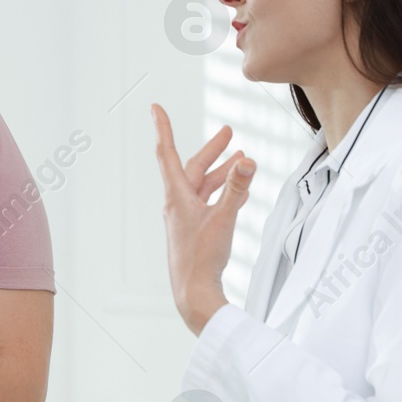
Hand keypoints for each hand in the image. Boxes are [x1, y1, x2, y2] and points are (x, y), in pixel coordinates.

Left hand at [150, 103, 254, 334]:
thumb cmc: (201, 259)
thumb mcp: (224, 219)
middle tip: (228, 132)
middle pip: (193, 168)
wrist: (193, 294)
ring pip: (203, 187)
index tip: (154, 107)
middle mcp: (177, 204)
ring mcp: (185, 218)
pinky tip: (238, 193)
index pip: (168, 153)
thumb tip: (246, 160)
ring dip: (221, 173)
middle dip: (212, 150)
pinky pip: (208, 203)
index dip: (163, 128)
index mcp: (177, 196)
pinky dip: (222, 193)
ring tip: (241, 160)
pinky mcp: (194, 231)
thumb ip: (236, 188)